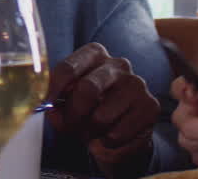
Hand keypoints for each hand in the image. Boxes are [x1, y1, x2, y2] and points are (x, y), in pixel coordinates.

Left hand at [46, 43, 158, 176]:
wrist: (122, 131)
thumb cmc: (90, 110)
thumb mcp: (69, 102)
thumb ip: (57, 104)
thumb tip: (50, 109)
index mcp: (94, 54)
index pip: (68, 68)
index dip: (53, 90)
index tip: (46, 105)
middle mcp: (118, 64)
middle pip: (87, 88)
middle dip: (73, 114)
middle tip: (69, 127)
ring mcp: (137, 83)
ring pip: (101, 116)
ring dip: (89, 132)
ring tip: (90, 132)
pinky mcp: (150, 106)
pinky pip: (117, 133)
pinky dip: (106, 143)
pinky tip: (108, 138)